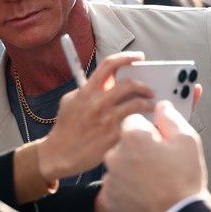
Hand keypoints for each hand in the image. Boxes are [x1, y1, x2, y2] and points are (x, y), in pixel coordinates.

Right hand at [35, 52, 153, 182]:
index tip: (138, 57)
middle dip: (144, 85)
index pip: (109, 65)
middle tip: (149, 90)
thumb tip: (108, 82)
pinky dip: (143, 123)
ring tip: (150, 106)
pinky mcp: (114, 136)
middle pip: (129, 84)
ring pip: (137, 104)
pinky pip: (135, 125)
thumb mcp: (70, 101)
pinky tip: (145, 125)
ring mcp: (107, 120)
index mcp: (87, 91)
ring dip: (147, 104)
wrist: (60, 154)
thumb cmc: (66, 127)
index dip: (126, 57)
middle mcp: (97, 103)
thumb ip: (87, 89)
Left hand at [97, 98, 207, 211]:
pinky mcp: (110, 196)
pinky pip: (117, 185)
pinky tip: (144, 194)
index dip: (148, 131)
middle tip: (158, 165)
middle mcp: (115, 154)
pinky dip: (127, 188)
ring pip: (120, 165)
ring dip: (132, 169)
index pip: (134, 122)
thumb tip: (162, 106)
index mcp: (132, 136)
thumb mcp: (187, 141)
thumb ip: (171, 118)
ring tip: (153, 182)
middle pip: (125, 144)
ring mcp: (110, 177)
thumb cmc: (184, 178)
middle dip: (138, 150)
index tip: (159, 142)